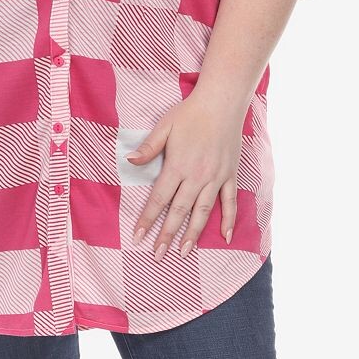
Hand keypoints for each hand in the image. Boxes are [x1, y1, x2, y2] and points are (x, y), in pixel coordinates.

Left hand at [124, 92, 244, 256]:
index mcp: (177, 166)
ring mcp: (215, 178)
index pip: (159, 199)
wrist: (223, 103)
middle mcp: (197, 177)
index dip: (147, 220)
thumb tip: (129, 161)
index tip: (138, 237)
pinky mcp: (230, 176)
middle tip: (158, 256)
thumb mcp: (164, 127)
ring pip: (202, 212)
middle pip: (179, 212)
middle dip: (167, 235)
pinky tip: (225, 236)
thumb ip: (149, 148)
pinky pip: (229, 202)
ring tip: (184, 253)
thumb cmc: (190, 113)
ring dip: (193, 234)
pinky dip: (228, 219)